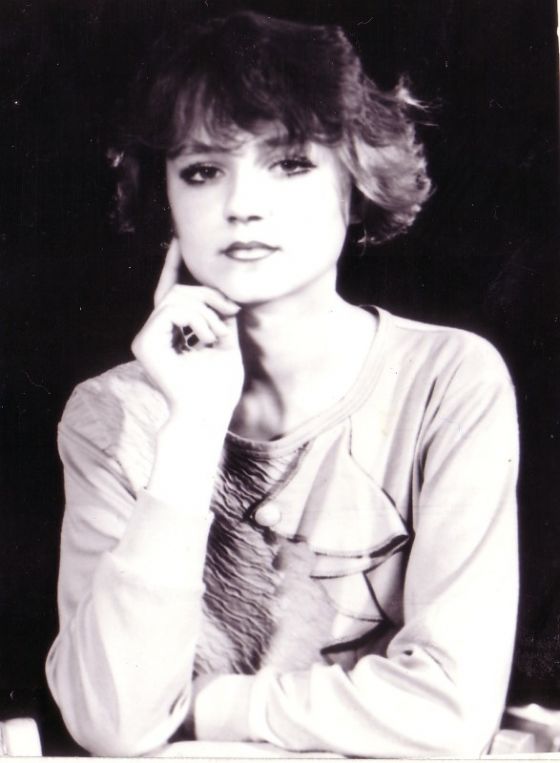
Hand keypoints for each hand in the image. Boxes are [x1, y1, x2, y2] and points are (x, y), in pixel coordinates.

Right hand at [132, 240, 243, 421]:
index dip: (174, 264)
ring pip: (176, 298)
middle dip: (208, 293)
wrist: (209, 413)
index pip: (172, 292)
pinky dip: (197, 320)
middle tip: (233, 309)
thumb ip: (221, 316)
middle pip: (177, 290)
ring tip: (219, 335)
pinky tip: (208, 339)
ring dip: (206, 311)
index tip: (178, 238)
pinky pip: (171, 310)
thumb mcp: (228, 343)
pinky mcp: (144, 343)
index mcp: (172, 334)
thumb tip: (224, 291)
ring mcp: (147, 338)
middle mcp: (155, 334)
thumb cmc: (219, 387)